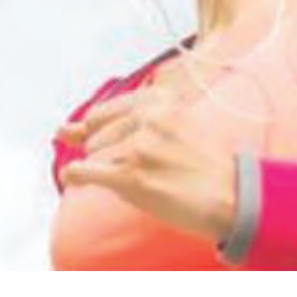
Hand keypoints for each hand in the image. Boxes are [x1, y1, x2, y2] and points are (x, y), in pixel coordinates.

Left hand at [54, 87, 236, 243]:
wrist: (233, 196)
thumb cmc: (202, 166)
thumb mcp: (167, 129)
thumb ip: (116, 125)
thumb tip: (64, 130)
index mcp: (157, 100)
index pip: (101, 113)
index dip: (96, 132)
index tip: (101, 142)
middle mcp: (147, 118)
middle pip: (94, 136)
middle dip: (103, 154)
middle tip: (135, 167)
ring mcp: (138, 147)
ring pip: (92, 157)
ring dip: (102, 171)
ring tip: (135, 180)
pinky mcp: (131, 175)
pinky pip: (83, 172)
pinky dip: (75, 177)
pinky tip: (77, 181)